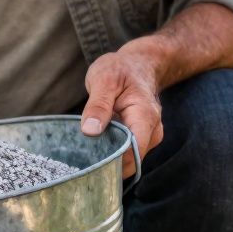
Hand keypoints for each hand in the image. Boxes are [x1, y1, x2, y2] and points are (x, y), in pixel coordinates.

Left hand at [80, 38, 170, 177]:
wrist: (137, 64)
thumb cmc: (120, 69)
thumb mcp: (104, 80)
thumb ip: (97, 106)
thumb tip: (90, 131)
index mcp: (145, 116)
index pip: (134, 151)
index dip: (114, 163)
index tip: (90, 167)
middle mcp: (152, 130)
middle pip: (132, 161)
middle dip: (108, 166)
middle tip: (80, 166)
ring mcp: (148, 136)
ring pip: (129, 161)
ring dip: (108, 161)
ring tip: (85, 157)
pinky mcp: (140, 138)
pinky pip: (126, 154)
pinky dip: (110, 155)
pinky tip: (94, 151)